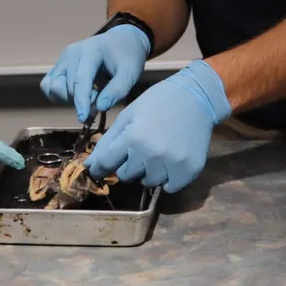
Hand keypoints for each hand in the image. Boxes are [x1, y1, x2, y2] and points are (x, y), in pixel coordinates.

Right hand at [40, 24, 152, 121]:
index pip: (80, 79)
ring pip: (52, 87)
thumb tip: (99, 108)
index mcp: (91, 51)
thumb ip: (117, 91)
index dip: (81, 100)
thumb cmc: (127, 57)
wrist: (120, 41)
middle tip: (99, 102)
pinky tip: (78, 94)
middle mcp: (71, 53)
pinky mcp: (59, 65)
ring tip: (89, 96)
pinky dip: (61, 95)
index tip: (83, 118)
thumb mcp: (130, 74)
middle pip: (67, 86)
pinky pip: (49, 85)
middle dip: (81, 101)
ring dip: (68, 98)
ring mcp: (63, 58)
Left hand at [86, 61, 229, 192]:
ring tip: (156, 153)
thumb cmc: (157, 102)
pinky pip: (169, 188)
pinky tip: (169, 162)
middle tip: (139, 149)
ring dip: (148, 172)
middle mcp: (151, 154)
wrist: (196, 98)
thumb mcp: (128, 116)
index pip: (106, 164)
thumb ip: (108, 142)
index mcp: (133, 138)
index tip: (99, 168)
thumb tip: (90, 166)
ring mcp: (172, 164)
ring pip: (148, 182)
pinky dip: (167, 179)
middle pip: (127, 176)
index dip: (100, 166)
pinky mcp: (189, 170)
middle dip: (128, 165)